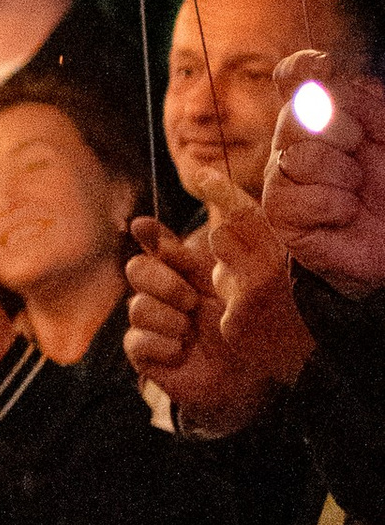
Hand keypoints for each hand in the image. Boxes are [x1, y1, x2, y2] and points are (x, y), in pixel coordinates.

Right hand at [123, 216, 274, 433]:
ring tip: (191, 331)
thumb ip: (199, 259)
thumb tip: (171, 229)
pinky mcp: (143, 353)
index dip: (149, 234)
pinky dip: (163, 345)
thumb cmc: (239, 332)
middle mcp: (160, 293)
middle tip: (191, 301)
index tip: (143, 227)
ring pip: (137, 307)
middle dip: (163, 282)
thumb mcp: (226, 291)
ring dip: (169, 319)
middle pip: (137, 269)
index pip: (157, 244)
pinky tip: (182, 352)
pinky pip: (136, 340)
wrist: (245, 380)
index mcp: (182, 272)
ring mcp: (149, 323)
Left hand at [200, 171, 312, 387]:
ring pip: (219, 270)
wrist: (321, 348)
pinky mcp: (237, 319)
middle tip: (251, 262)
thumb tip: (229, 207)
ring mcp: (250, 293)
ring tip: (261, 296)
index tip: (202, 175)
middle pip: (221, 237)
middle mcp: (269, 265)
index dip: (221, 190)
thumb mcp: (294, 258)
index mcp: (286, 247)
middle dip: (229, 247)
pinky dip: (237, 311)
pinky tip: (261, 322)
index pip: (246, 211)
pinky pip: (224, 304)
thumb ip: (267, 235)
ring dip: (231, 278)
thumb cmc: (308, 297)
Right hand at [262, 56, 384, 293]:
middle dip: (343, 129)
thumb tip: (327, 74)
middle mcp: (295, 141)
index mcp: (323, 114)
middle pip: (297, 112)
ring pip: (299, 155)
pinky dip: (336, 203)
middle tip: (360, 150)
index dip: (302, 67)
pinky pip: (298, 196)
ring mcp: (284, 177)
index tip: (325, 66)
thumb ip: (367, 99)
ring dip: (343, 172)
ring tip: (357, 188)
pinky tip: (348, 212)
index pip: (293, 77)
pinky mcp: (282, 215)